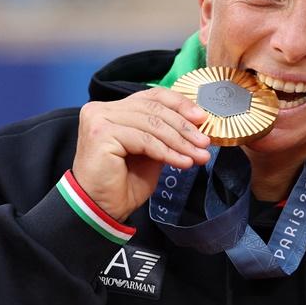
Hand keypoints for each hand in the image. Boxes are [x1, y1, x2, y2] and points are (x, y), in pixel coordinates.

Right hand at [72, 87, 210, 221]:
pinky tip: (182, 162)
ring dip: (180, 142)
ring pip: (152, 125)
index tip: (202, 119)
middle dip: (185, 128)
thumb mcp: (152, 152)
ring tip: (198, 156)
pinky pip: (145, 140)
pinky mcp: (101, 133)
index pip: (153, 96)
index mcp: (114, 109)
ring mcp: (100, 119)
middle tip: (205, 143)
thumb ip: (166, 135)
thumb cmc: (123, 183)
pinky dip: (167, 152)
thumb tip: (196, 126)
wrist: (100, 208)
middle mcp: (103, 109)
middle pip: (155, 109)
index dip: (180, 104)